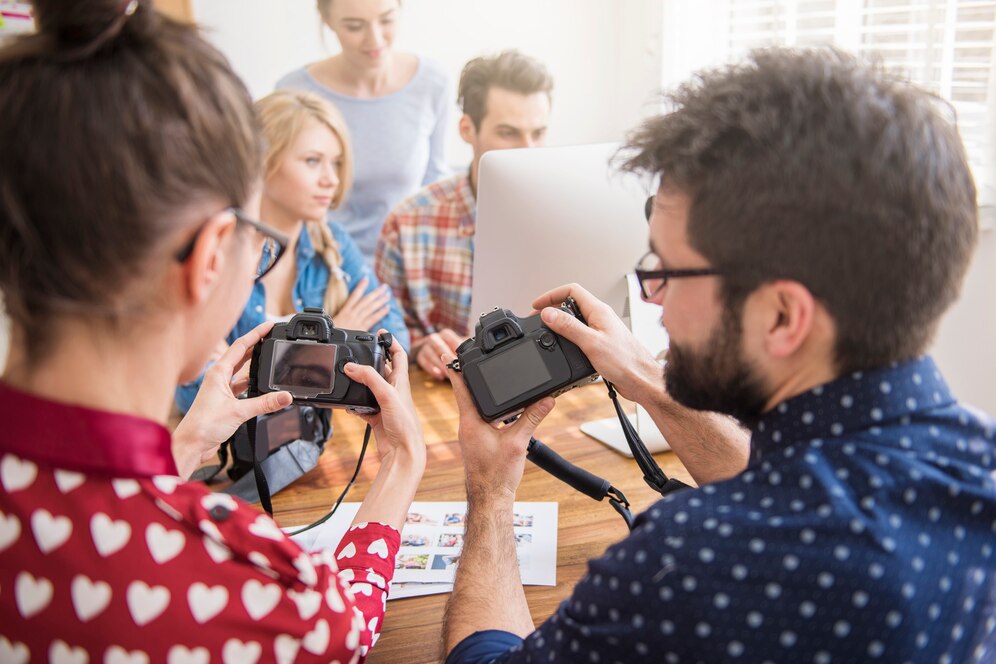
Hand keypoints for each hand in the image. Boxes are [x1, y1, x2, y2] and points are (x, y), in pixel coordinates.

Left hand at [173, 321, 292, 477]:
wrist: (192, 444)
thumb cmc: (204, 425)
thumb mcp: (239, 412)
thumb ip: (265, 403)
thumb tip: (286, 396)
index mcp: (218, 372)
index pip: (240, 346)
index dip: (256, 334)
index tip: (269, 325)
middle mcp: (219, 378)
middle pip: (242, 356)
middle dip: (257, 346)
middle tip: (273, 337)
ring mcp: (221, 389)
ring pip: (242, 372)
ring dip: (255, 365)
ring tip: (271, 358)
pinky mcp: (225, 401)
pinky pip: (242, 387)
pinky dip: (253, 385)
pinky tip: (262, 385)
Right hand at [332, 278, 391, 330]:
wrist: (331, 342)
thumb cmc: (333, 333)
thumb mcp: (334, 321)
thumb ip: (342, 315)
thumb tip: (346, 311)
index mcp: (345, 310)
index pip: (354, 295)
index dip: (360, 286)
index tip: (366, 279)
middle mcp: (352, 313)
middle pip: (366, 300)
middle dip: (376, 292)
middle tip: (385, 286)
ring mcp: (357, 320)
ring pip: (371, 308)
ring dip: (380, 301)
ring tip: (388, 295)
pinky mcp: (361, 328)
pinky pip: (373, 318)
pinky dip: (381, 313)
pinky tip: (387, 308)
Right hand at [342, 331, 424, 466]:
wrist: (403, 453)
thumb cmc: (405, 425)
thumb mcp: (388, 395)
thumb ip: (369, 378)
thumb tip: (351, 366)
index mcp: (402, 381)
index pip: (398, 354)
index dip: (391, 342)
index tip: (380, 332)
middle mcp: (394, 390)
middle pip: (381, 369)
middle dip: (368, 361)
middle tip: (354, 354)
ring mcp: (385, 404)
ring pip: (369, 387)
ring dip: (358, 382)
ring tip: (345, 376)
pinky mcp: (376, 417)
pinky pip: (362, 405)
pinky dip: (354, 403)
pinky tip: (347, 404)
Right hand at [415, 329, 463, 379]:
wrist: (435, 351)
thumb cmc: (451, 349)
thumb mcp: (459, 347)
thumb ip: (466, 349)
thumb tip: (477, 352)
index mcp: (445, 334)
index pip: (449, 337)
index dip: (455, 347)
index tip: (461, 357)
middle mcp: (434, 338)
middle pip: (437, 345)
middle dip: (446, 356)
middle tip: (454, 366)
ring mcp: (426, 346)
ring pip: (429, 353)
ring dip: (439, 364)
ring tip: (448, 374)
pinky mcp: (420, 355)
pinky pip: (423, 362)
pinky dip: (431, 369)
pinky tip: (440, 376)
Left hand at [446, 353, 554, 501]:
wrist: (490, 498)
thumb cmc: (497, 475)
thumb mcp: (517, 442)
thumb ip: (532, 418)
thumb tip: (546, 399)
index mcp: (471, 421)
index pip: (461, 388)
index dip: (456, 368)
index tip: (449, 352)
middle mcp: (467, 425)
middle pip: (466, 393)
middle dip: (470, 375)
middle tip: (470, 356)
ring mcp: (470, 433)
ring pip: (474, 406)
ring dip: (480, 392)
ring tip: (487, 376)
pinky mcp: (476, 441)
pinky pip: (480, 417)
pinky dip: (488, 407)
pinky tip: (499, 408)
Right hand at [531, 283, 661, 401]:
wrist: (640, 380)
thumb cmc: (625, 361)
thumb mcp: (591, 342)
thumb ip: (568, 326)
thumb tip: (549, 314)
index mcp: (599, 311)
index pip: (572, 291)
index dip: (552, 295)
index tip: (537, 305)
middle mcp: (600, 318)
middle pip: (571, 304)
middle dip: (553, 309)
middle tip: (538, 319)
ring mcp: (601, 331)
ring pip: (576, 320)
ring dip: (560, 324)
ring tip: (547, 332)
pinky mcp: (601, 344)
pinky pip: (581, 335)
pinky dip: (568, 338)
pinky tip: (563, 347)